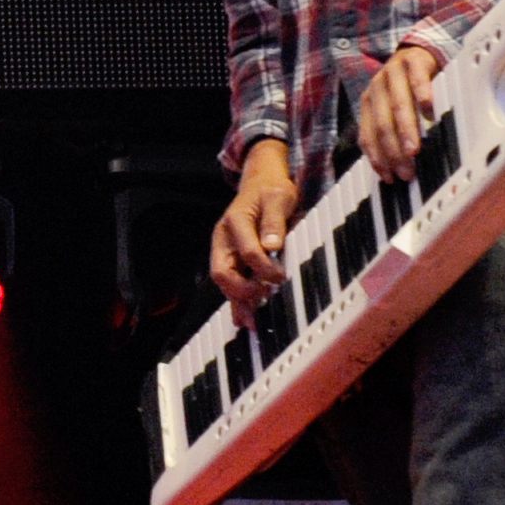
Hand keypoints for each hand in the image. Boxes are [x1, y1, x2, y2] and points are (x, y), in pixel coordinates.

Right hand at [210, 138, 297, 321]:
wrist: (261, 182)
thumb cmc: (270, 189)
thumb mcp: (278, 198)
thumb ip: (274, 222)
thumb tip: (272, 247)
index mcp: (234, 223)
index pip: (247, 252)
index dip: (264, 268)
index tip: (281, 277)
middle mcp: (224, 239)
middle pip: (223, 272)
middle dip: (241, 290)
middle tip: (263, 299)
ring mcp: (226, 250)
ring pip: (225, 282)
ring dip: (237, 301)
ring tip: (249, 323)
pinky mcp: (232, 258)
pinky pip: (231, 282)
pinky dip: (236, 300)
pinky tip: (242, 317)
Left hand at [358, 44, 443, 181]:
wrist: (417, 51)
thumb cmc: (407, 88)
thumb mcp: (393, 108)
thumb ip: (391, 131)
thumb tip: (397, 167)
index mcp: (368, 104)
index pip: (368, 136)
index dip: (378, 159)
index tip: (390, 178)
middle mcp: (375, 89)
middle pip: (382, 125)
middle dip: (393, 151)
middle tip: (407, 171)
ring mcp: (391, 74)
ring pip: (396, 105)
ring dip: (405, 130)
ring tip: (414, 150)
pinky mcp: (410, 61)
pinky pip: (416, 80)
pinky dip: (422, 96)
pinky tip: (430, 112)